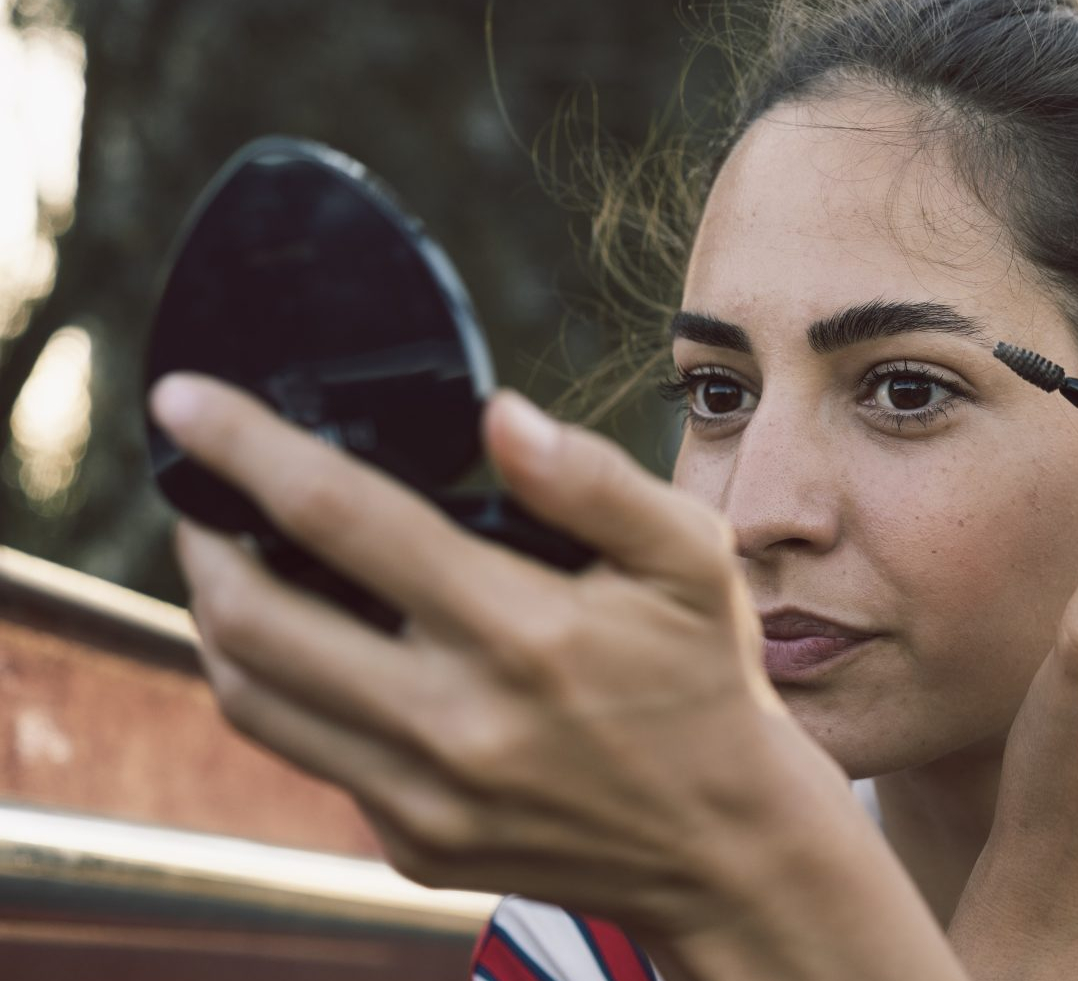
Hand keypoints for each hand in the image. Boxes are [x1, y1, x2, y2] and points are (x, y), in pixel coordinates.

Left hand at [147, 373, 863, 948]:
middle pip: (253, 617)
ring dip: (216, 618)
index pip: (341, 516)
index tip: (185, 401)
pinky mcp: (412, 844)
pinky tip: (317, 651)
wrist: (723, 842)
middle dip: (201, 538)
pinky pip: (308, 754)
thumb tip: (497, 416)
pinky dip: (285, 690)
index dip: (247, 446)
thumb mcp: (689, 557)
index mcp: (523, 632)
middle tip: (200, 496)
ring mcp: (425, 796)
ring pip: (251, 695)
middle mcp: (457, 722)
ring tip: (231, 566)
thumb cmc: (704, 683)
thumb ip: (593, 478)